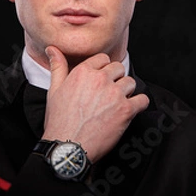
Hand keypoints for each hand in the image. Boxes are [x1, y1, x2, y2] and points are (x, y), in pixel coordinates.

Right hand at [41, 46, 149, 162]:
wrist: (68, 147)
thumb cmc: (59, 121)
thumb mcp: (54, 90)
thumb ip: (57, 66)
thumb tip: (52, 49)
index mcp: (83, 72)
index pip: (103, 59)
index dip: (103, 69)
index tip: (102, 80)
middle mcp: (100, 79)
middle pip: (119, 68)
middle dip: (116, 79)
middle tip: (108, 93)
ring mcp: (114, 94)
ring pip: (131, 82)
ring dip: (126, 92)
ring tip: (117, 103)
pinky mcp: (126, 110)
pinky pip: (143, 100)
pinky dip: (139, 104)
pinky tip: (130, 110)